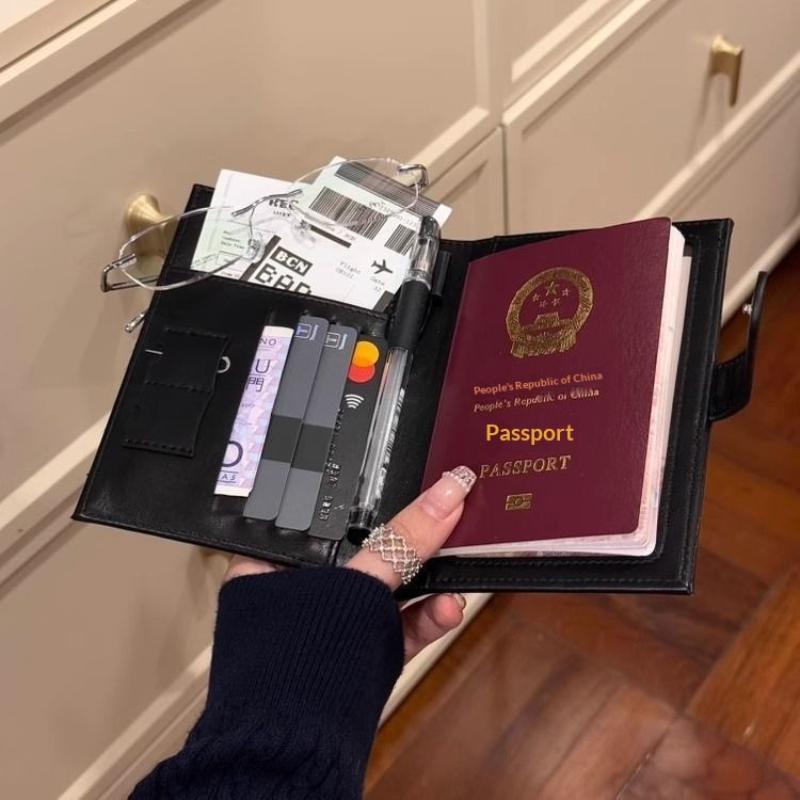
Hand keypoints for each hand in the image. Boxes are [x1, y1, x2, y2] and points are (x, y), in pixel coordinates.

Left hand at [225, 466, 476, 662]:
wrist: (296, 756)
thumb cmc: (294, 669)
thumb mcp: (358, 589)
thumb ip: (404, 541)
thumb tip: (446, 493)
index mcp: (276, 562)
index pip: (326, 513)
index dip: (370, 495)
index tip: (414, 480)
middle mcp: (301, 590)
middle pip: (366, 551)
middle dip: (412, 542)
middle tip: (448, 517)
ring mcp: (331, 625)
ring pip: (386, 591)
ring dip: (426, 582)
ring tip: (457, 561)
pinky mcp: (358, 654)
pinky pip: (394, 627)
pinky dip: (423, 618)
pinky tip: (448, 608)